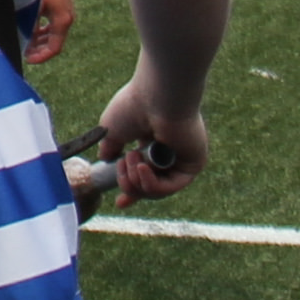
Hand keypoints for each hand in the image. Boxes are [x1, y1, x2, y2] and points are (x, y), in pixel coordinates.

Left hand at [25, 0, 71, 65]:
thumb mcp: (36, 7)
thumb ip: (31, 25)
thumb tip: (25, 41)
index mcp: (63, 21)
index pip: (54, 48)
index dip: (41, 57)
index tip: (28, 60)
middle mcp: (67, 19)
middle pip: (54, 43)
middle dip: (39, 50)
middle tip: (24, 53)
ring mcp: (66, 13)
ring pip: (54, 34)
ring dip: (41, 40)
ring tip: (26, 43)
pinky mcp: (62, 6)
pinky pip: (53, 24)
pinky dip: (43, 30)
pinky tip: (32, 29)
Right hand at [92, 70, 206, 205]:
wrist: (157, 95)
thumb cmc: (134, 106)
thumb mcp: (112, 130)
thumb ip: (110, 148)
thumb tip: (106, 160)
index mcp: (151, 142)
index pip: (143, 173)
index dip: (130, 189)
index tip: (119, 203)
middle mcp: (168, 151)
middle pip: (148, 186)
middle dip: (129, 184)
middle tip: (121, 168)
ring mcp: (182, 158)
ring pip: (158, 189)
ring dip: (138, 180)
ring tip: (132, 159)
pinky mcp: (194, 164)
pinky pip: (171, 186)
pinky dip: (153, 183)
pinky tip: (144, 168)